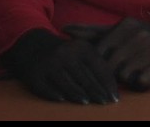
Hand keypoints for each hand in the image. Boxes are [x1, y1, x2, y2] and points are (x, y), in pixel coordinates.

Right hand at [2, 28, 117, 103]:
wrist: (35, 47)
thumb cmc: (67, 55)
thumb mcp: (83, 53)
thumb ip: (97, 66)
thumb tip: (113, 89)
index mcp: (81, 47)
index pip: (99, 67)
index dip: (108, 84)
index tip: (115, 97)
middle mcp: (65, 54)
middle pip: (84, 77)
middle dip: (97, 92)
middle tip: (105, 102)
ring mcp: (49, 64)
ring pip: (66, 83)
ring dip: (78, 94)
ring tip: (87, 102)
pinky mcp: (34, 74)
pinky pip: (46, 88)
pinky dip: (54, 94)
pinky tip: (63, 100)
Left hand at [64, 17, 149, 91]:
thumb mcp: (124, 30)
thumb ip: (94, 31)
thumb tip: (65, 30)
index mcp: (125, 25)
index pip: (98, 52)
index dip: (102, 63)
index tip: (112, 63)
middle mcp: (138, 34)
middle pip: (110, 67)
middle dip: (117, 72)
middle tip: (131, 66)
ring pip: (125, 77)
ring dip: (131, 78)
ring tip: (143, 68)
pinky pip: (141, 83)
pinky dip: (144, 84)